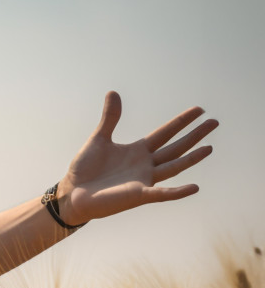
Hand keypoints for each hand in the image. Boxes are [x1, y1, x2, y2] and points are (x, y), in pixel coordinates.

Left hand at [58, 91, 216, 225]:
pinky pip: (162, 193)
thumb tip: (113, 92)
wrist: (72, 193)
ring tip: (210, 147)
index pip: (165, 132)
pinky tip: (194, 187)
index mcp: (138, 150)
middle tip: (215, 122)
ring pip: (174, 167)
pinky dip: (178, 192)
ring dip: (192, 158)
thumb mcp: (99, 139)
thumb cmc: (85, 169)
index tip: (199, 110)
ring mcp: (144, 180)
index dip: (181, 121)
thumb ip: (110, 118)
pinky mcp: (138, 195)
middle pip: (176, 147)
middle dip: (194, 135)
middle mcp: (145, 165)